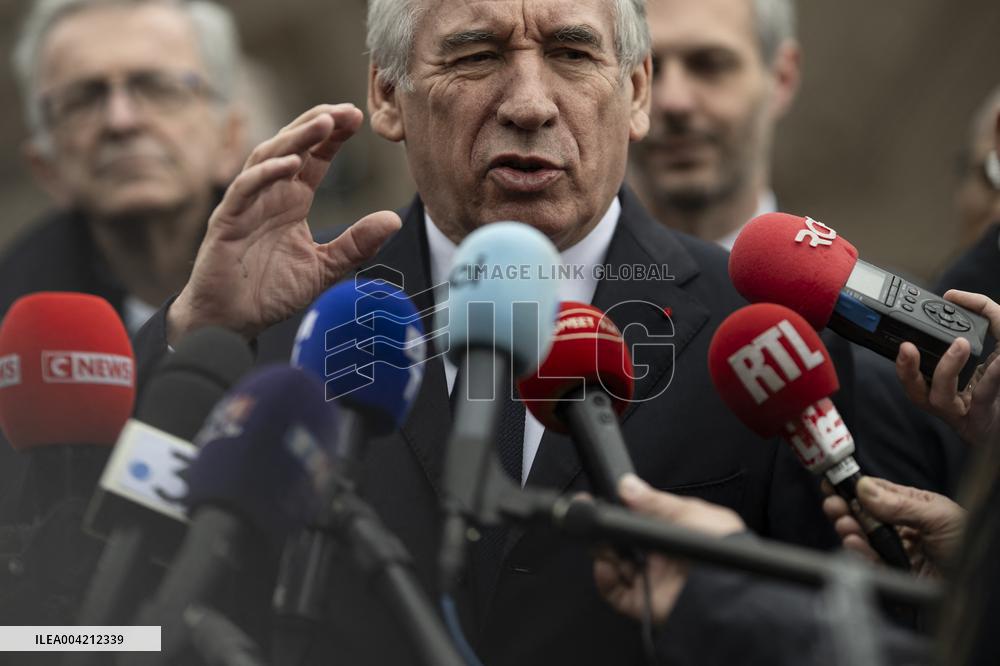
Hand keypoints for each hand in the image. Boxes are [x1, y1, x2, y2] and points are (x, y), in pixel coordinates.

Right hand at [168, 104, 400, 343]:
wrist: (232, 322)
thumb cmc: (270, 292)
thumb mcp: (325, 268)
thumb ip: (356, 244)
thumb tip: (393, 219)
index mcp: (292, 201)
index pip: (315, 158)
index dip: (333, 136)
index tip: (358, 117)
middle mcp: (270, 196)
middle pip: (292, 147)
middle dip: (317, 125)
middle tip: (346, 110)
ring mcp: (247, 205)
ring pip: (268, 158)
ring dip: (295, 139)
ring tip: (323, 124)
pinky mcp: (227, 221)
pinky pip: (245, 189)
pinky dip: (266, 173)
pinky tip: (291, 164)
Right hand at [593, 474, 744, 623]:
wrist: (727, 589)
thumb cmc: (722, 547)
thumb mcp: (689, 513)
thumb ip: (654, 501)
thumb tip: (627, 484)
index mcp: (673, 531)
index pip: (637, 519)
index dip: (619, 512)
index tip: (601, 502)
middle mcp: (661, 555)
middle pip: (622, 542)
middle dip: (606, 534)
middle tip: (596, 524)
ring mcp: (651, 578)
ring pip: (614, 564)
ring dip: (603, 554)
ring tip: (604, 546)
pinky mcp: (644, 602)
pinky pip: (614, 592)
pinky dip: (604, 580)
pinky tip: (606, 566)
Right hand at [821, 476, 965, 578]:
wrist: (980, 587)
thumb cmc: (970, 547)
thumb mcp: (939, 517)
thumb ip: (899, 504)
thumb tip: (864, 487)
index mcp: (913, 507)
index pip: (876, 492)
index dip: (853, 487)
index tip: (832, 482)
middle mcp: (901, 528)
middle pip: (863, 516)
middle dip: (845, 509)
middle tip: (833, 504)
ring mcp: (897, 552)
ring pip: (863, 539)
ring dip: (849, 530)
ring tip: (844, 524)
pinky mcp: (893, 575)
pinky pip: (869, 563)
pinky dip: (858, 554)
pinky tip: (854, 545)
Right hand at [896, 290, 999, 446]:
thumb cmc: (995, 385)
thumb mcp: (991, 346)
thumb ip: (981, 314)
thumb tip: (954, 296)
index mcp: (936, 384)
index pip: (910, 372)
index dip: (903, 359)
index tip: (905, 341)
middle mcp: (943, 400)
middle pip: (913, 390)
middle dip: (906, 369)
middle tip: (906, 347)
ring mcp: (962, 410)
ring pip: (942, 395)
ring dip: (947, 367)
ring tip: (961, 343)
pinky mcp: (983, 414)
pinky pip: (985, 394)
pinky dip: (992, 375)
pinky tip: (998, 361)